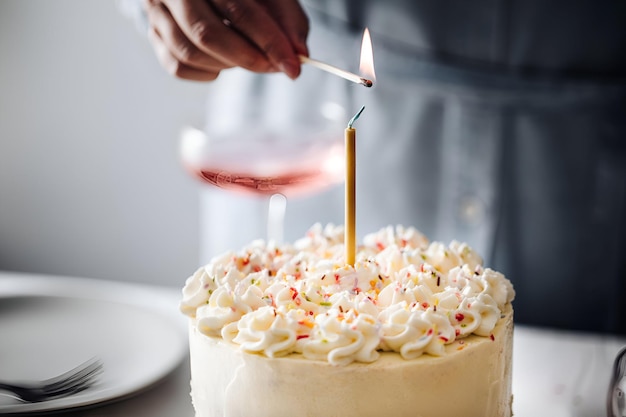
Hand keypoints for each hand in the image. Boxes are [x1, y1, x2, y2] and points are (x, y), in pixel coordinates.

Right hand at [143, 0, 308, 80]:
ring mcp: (157, 12)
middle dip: (248, 59)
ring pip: (189, 54)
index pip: (239, 11)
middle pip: (207, 35)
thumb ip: (289, 21)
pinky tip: (223, 60)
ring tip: (248, 56)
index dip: (270, 43)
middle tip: (274, 67)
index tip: (293, 67)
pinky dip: (208, 72)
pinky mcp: (154, 34)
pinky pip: (178, 66)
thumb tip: (299, 56)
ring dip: (228, 65)